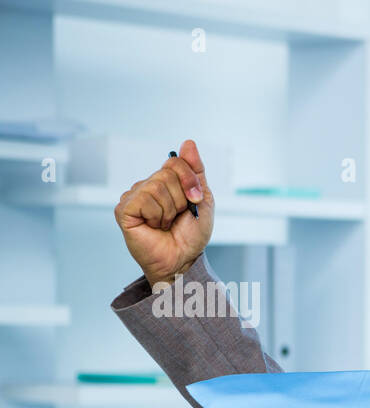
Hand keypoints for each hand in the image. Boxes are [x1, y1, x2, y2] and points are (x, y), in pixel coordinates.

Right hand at [113, 139, 213, 288]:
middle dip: (181, 198)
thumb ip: (195, 171)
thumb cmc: (191, 235)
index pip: (175, 162)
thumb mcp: (202, 200)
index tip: (195, 199)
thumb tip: (188, 142)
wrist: (183, 260)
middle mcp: (146, 186)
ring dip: (169, 210)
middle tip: (178, 216)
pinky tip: (153, 226)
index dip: (189, 180)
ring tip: (165, 223)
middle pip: (166, 173)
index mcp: (164, 182)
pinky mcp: (124, 209)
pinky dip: (156, 215)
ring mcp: (132, 197)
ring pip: (156, 186)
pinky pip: (144, 199)